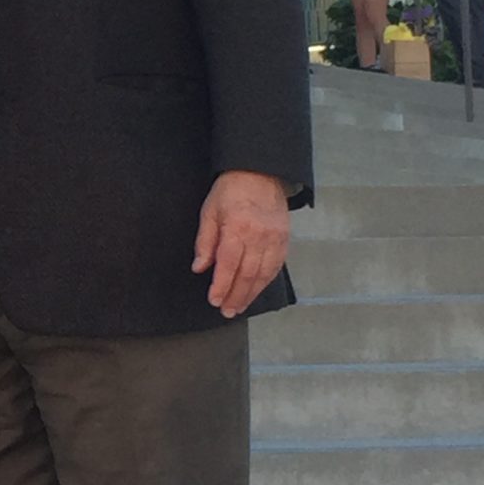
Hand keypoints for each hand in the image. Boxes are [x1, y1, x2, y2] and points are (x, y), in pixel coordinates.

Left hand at [192, 170, 290, 319]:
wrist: (260, 174)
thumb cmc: (230, 191)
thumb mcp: (209, 212)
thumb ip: (205, 242)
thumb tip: (199, 268)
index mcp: (237, 227)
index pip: (228, 264)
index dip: (221, 285)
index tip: (214, 300)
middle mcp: (258, 236)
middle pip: (247, 274)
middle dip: (235, 296)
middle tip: (226, 311)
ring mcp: (274, 239)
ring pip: (263, 275)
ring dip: (250, 294)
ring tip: (239, 307)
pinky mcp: (284, 240)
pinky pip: (275, 267)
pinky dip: (265, 282)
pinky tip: (255, 291)